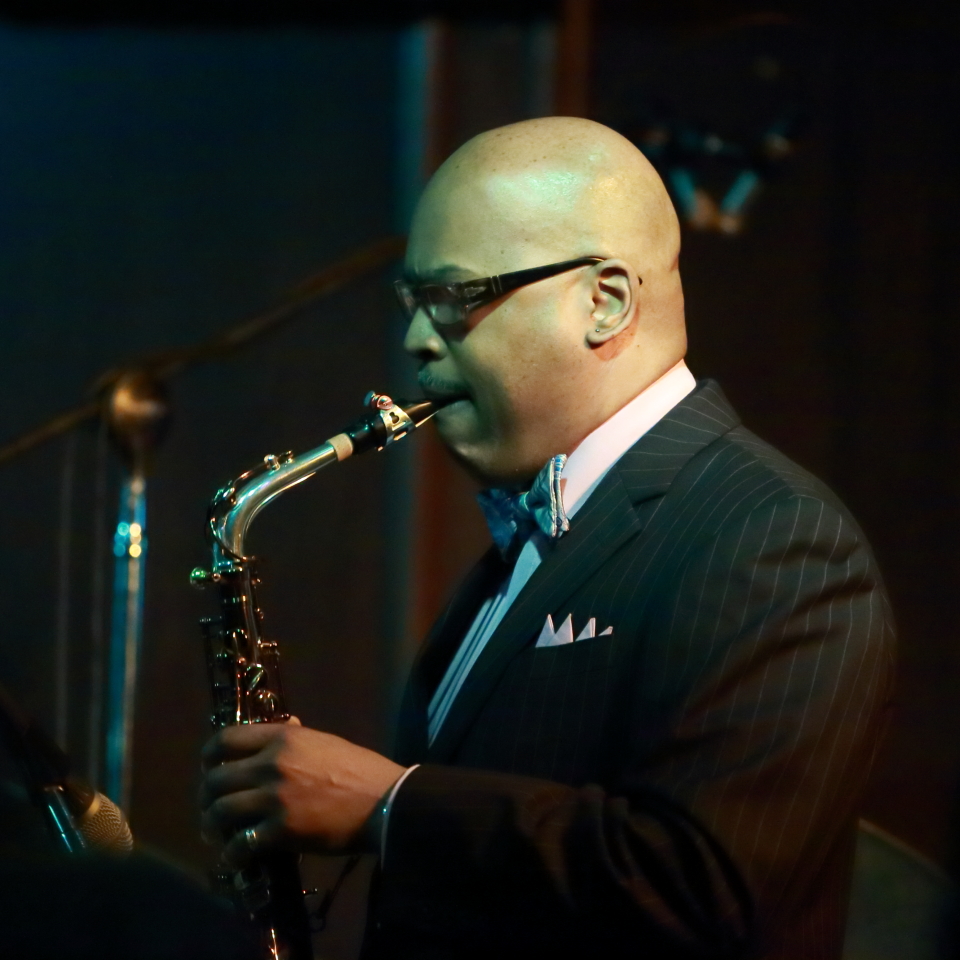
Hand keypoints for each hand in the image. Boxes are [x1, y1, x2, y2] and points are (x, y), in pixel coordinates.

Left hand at [199, 719, 404, 864]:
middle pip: (216, 780)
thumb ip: (298, 736)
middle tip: (210, 810)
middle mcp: (271, 763)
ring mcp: (274, 798)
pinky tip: (236, 857)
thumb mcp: (325, 741)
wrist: (383, 801)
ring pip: (220, 812)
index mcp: (282, 737)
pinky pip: (240, 844)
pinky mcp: (281, 831)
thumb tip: (285, 725)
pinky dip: (232, 854)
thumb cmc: (359, 769)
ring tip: (216, 835)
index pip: (226, 739)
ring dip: (212, 827)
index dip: (209, 756)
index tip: (208, 769)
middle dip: (206, 798)